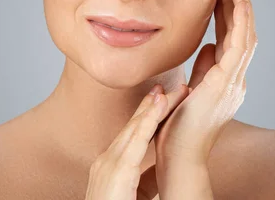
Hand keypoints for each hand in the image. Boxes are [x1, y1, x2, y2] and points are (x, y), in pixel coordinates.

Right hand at [84, 84, 188, 199]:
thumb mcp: (134, 195)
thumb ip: (145, 181)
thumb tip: (159, 171)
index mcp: (110, 166)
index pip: (132, 136)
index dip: (147, 117)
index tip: (161, 100)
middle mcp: (106, 161)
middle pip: (134, 128)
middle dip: (151, 107)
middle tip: (168, 86)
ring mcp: (108, 165)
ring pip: (135, 130)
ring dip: (152, 109)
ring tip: (168, 90)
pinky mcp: (116, 173)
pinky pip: (135, 143)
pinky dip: (147, 122)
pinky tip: (158, 108)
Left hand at [154, 0, 257, 166]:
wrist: (179, 156)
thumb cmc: (179, 128)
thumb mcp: (191, 91)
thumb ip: (202, 69)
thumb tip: (208, 46)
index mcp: (225, 82)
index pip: (230, 42)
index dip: (228, 16)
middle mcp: (235, 80)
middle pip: (241, 35)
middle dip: (237, 7)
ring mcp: (234, 82)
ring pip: (246, 36)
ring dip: (242, 8)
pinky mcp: (226, 82)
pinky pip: (239, 44)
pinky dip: (240, 20)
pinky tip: (237, 0)